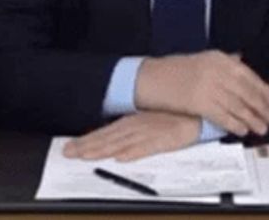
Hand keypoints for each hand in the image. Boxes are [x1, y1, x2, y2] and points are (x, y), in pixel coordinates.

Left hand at [62, 111, 200, 161]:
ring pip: (122, 143)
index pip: (105, 133)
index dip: (87, 141)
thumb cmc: (174, 116)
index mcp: (133, 121)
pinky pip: (147, 147)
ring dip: (103, 150)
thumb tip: (116, 146)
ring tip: (86, 156)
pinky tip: (122, 157)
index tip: (71, 147)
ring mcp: (150, 132)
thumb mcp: (150, 121)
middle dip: (87, 146)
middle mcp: (138, 126)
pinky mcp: (165, 139)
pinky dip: (134, 152)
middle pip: (108, 138)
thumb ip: (133, 131)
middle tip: (69, 152)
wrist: (199, 112)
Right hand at [134, 50, 268, 136]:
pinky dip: (234, 124)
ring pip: (237, 105)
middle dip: (260, 106)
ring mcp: (207, 86)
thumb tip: (240, 61)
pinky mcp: (199, 102)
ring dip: (252, 118)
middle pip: (245, 91)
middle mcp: (215, 70)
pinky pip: (222, 116)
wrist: (149, 78)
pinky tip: (242, 130)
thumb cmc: (173, 70)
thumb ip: (222, 62)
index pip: (247, 74)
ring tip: (261, 128)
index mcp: (217, 58)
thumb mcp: (201, 60)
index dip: (261, 88)